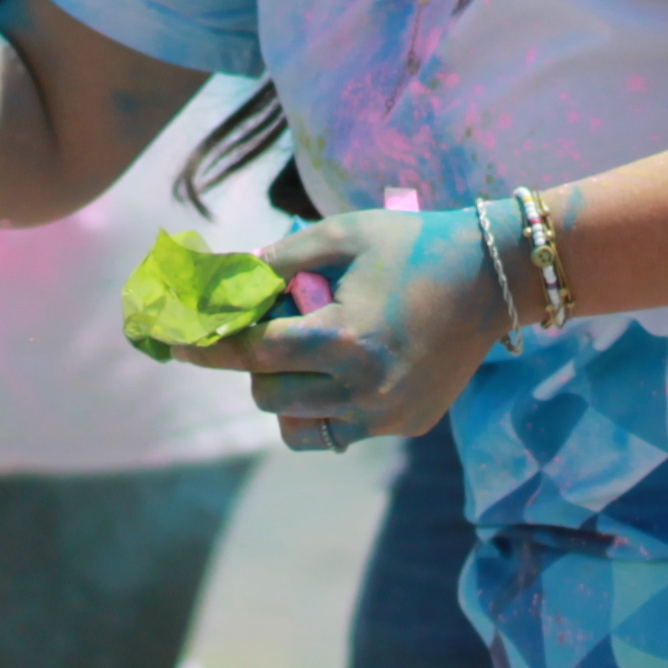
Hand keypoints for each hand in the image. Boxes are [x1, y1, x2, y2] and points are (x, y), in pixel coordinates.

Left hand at [177, 201, 515, 452]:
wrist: (493, 277)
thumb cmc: (412, 245)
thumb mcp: (342, 236)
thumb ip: (278, 261)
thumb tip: (225, 281)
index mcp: (344, 339)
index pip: (254, 353)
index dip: (209, 347)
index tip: (173, 344)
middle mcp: (364, 389)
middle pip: (270, 394)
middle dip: (257, 364)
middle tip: (272, 330)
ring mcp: (387, 416)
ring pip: (299, 426)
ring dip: (287, 393)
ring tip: (306, 356)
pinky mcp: (407, 427)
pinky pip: (340, 432)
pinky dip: (325, 408)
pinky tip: (340, 373)